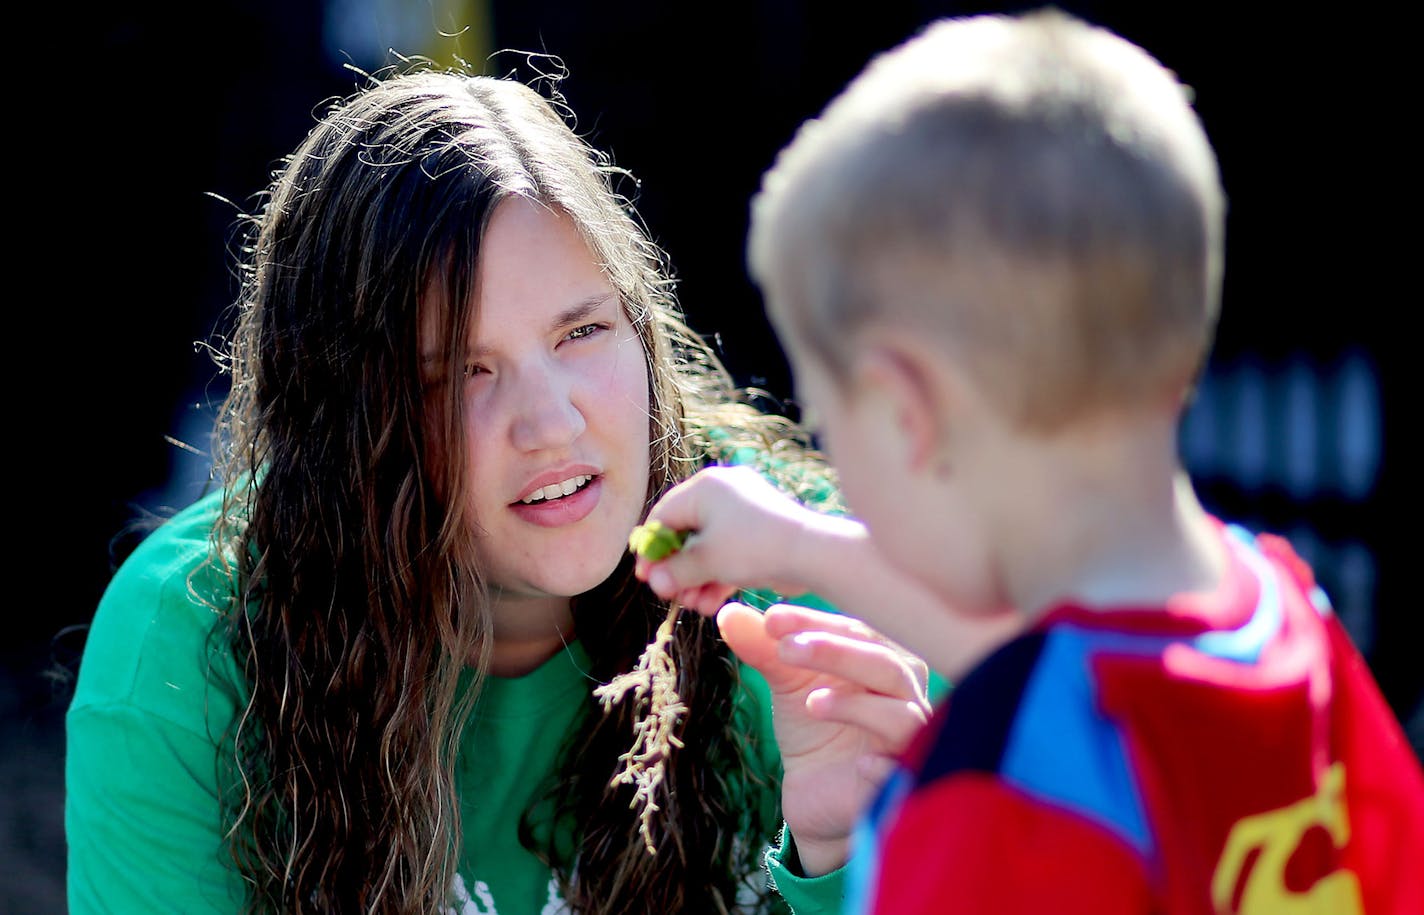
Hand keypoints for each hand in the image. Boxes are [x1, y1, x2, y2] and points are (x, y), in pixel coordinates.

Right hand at [635, 465, 843, 615]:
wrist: (811, 553)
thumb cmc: (753, 547)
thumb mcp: (707, 560)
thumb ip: (675, 571)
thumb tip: (654, 580)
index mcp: (705, 488)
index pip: (664, 516)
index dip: (652, 549)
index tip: (645, 577)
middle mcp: (723, 494)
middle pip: (686, 534)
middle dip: (677, 570)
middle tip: (669, 596)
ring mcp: (743, 514)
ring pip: (708, 548)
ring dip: (696, 579)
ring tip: (692, 606)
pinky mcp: (758, 535)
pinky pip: (728, 554)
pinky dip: (718, 577)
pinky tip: (710, 604)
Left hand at [718, 601, 930, 875]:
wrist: (815, 794)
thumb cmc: (814, 728)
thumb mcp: (786, 685)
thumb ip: (764, 649)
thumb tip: (729, 614)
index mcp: (882, 656)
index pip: (854, 630)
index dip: (813, 623)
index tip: (771, 620)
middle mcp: (905, 692)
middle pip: (881, 662)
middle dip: (833, 651)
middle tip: (784, 648)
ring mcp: (908, 737)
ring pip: (900, 711)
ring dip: (854, 704)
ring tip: (810, 701)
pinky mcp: (899, 780)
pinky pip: (902, 769)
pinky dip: (884, 764)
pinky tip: (862, 762)